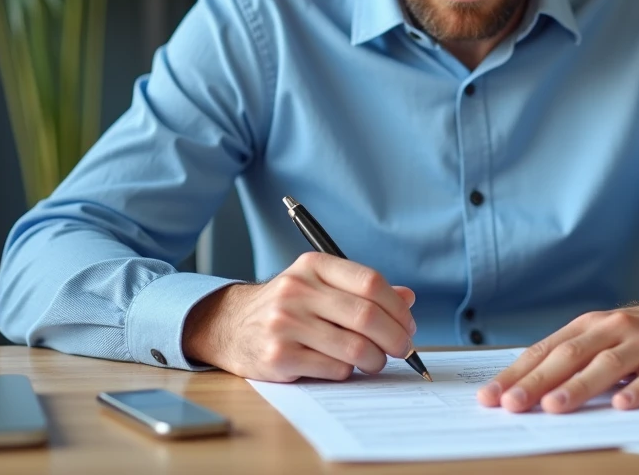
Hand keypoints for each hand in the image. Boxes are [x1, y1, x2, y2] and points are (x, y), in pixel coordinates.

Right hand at [182, 252, 416, 381]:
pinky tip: (344, 367)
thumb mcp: (320, 286)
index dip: (397, 308)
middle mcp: (297, 290)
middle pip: (366, 315)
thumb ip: (362, 290)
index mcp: (313, 267)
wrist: (230, 325)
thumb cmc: (288, 306)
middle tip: (403, 349)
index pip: (370, 283)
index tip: (408, 325)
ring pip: (354, 347)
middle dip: (395, 337)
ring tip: (375, 361)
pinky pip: (333, 368)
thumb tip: (407, 299)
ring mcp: (285, 323)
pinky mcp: (278, 356)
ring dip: (375, 359)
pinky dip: (348, 371)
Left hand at [476, 295, 638, 412]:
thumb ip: (570, 357)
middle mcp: (612, 330)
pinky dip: (638, 389)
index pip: (546, 350)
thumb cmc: (638, 336)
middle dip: (538, 381)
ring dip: (579, 386)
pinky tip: (622, 404)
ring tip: (554, 406)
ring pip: (608, 364)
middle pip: (570, 356)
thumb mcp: (601, 338)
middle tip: (512, 404)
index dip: (517, 373)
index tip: (491, 396)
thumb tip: (523, 385)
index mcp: (588, 326)